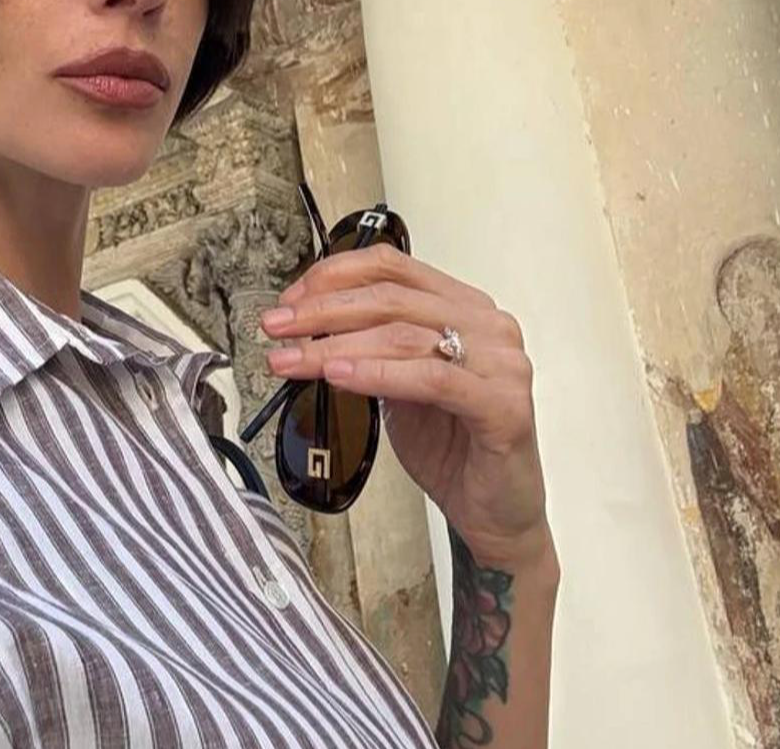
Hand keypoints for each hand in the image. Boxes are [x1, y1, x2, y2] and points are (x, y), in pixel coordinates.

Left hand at [260, 241, 550, 568]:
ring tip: (293, 359)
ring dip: (336, 346)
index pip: (393, 267)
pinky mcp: (503, 406)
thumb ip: (366, 350)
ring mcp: (501, 364)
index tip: (290, 298)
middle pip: (391, 299)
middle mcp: (489, 326)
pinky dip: (378, 374)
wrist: (493, 511)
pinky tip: (338, 378)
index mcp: (465, 307)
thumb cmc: (452, 446)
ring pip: (404, 336)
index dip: (334, 277)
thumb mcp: (397, 385)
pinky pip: (431, 379)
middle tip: (276, 326)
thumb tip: (304, 330)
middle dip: (322, 311)